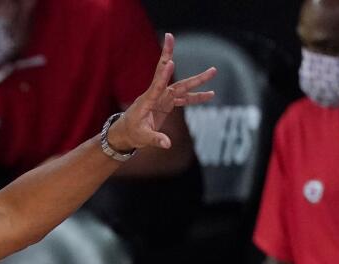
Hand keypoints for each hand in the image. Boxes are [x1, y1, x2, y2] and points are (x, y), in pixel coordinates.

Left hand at [109, 33, 216, 152]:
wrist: (125, 133)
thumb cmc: (131, 133)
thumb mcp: (141, 138)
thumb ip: (155, 139)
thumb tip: (167, 144)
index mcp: (147, 101)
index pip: (156, 86)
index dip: (164, 75)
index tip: (171, 62)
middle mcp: (155, 95)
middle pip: (171, 79)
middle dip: (176, 61)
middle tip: (177, 44)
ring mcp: (162, 98)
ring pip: (181, 87)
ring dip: (197, 81)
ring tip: (213, 71)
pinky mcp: (166, 104)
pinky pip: (183, 99)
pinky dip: (196, 97)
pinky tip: (210, 95)